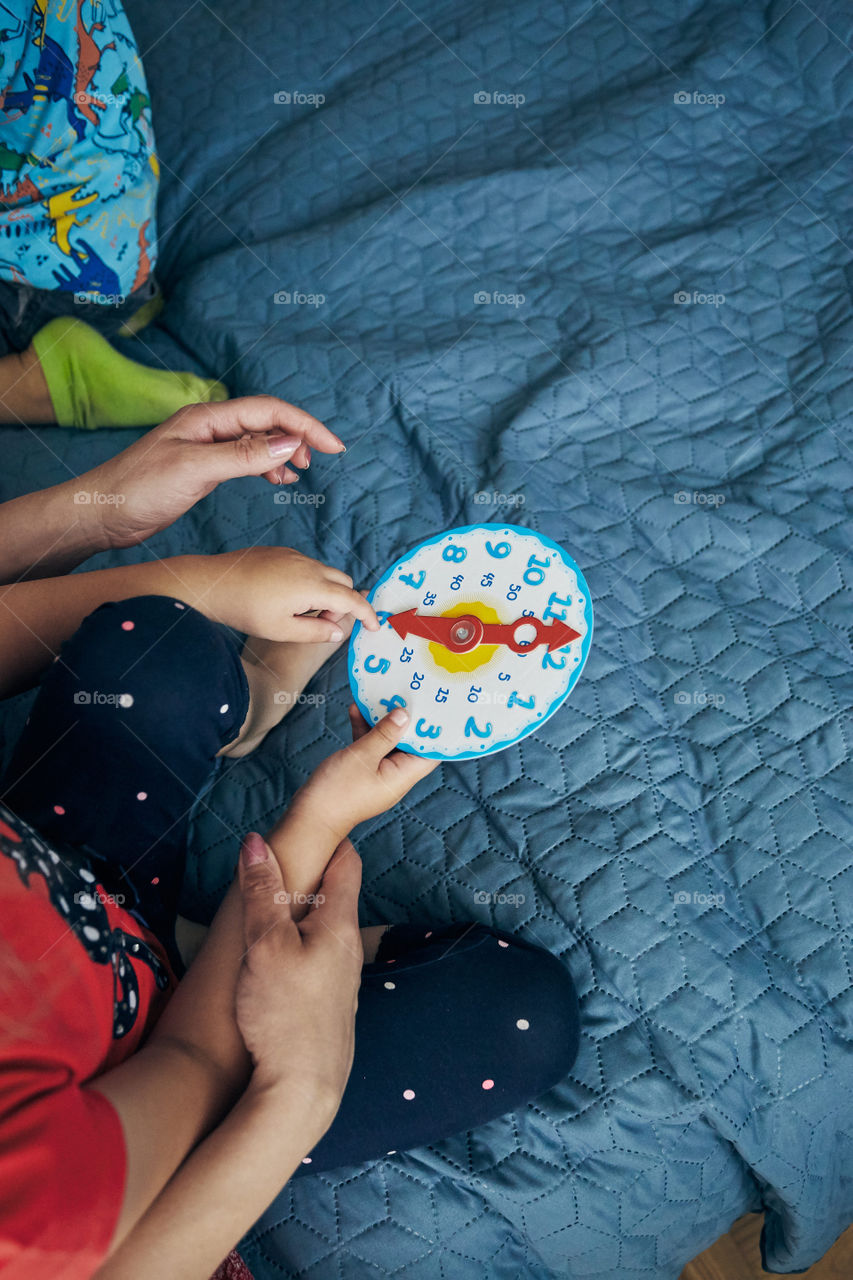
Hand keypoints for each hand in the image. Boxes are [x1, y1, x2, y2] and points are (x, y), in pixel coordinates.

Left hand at [84, 395, 345, 548]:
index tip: (333, 446)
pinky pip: (245, 458)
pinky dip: (266, 466)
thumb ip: (242, 455)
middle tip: (320, 461)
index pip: (268, 411)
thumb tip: (286, 443)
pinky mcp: (203, 468)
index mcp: (207, 417)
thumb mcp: (195, 470)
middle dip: (298, 436)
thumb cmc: (137, 488)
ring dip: (283, 452)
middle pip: (267, 421)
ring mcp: (206, 446)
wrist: (101, 513)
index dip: (305, 425)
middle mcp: (209, 426)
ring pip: (258, 440)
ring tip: (299, 472)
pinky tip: (277, 478)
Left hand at [204, 545, 378, 641]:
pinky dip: (310, 582)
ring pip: (325, 573)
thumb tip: (336, 632)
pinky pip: (307, 566)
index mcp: (313, 586)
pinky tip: (286, 598)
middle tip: (322, 624)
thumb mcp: (282, 630)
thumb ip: (315, 633)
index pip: (351, 600)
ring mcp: (294, 555)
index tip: (374, 626)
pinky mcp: (280, 552)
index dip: (366, 614)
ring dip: (325, 593)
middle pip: (343, 582)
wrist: (212, 583)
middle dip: (343, 603)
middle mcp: (308, 565)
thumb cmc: (245, 610)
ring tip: (301, 613)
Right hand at [236, 832, 361, 1120]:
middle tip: (278, 861)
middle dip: (309, 877)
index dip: (330, 838)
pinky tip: (273, 962)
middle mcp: (348, 949)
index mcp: (339, 924)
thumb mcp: (265, 945)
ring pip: (323, 933)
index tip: (310, 822)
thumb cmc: (284, 1014)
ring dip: (300, 916)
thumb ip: (262, 893)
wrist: (302, 1093)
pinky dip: (297, 948)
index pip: (346, 863)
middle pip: (333, 897)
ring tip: (268, 908)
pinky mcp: (327, 1009)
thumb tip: (256, 841)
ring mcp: (341, 982)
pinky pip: (315, 963)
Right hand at [291, 706, 439, 841]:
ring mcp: (377, 774)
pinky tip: (355, 710)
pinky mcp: (361, 772)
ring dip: (381, 722)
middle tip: (404, 694)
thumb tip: (405, 715)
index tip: (434, 708)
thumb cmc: (338, 791)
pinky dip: (364, 730)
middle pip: (407, 744)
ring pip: (386, 743)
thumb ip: (385, 734)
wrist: (309, 817)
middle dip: (405, 720)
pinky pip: (368, 747)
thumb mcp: (363, 755)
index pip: (429, 754)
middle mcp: (395, 776)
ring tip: (378, 696)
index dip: (434, 732)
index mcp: (402, 777)